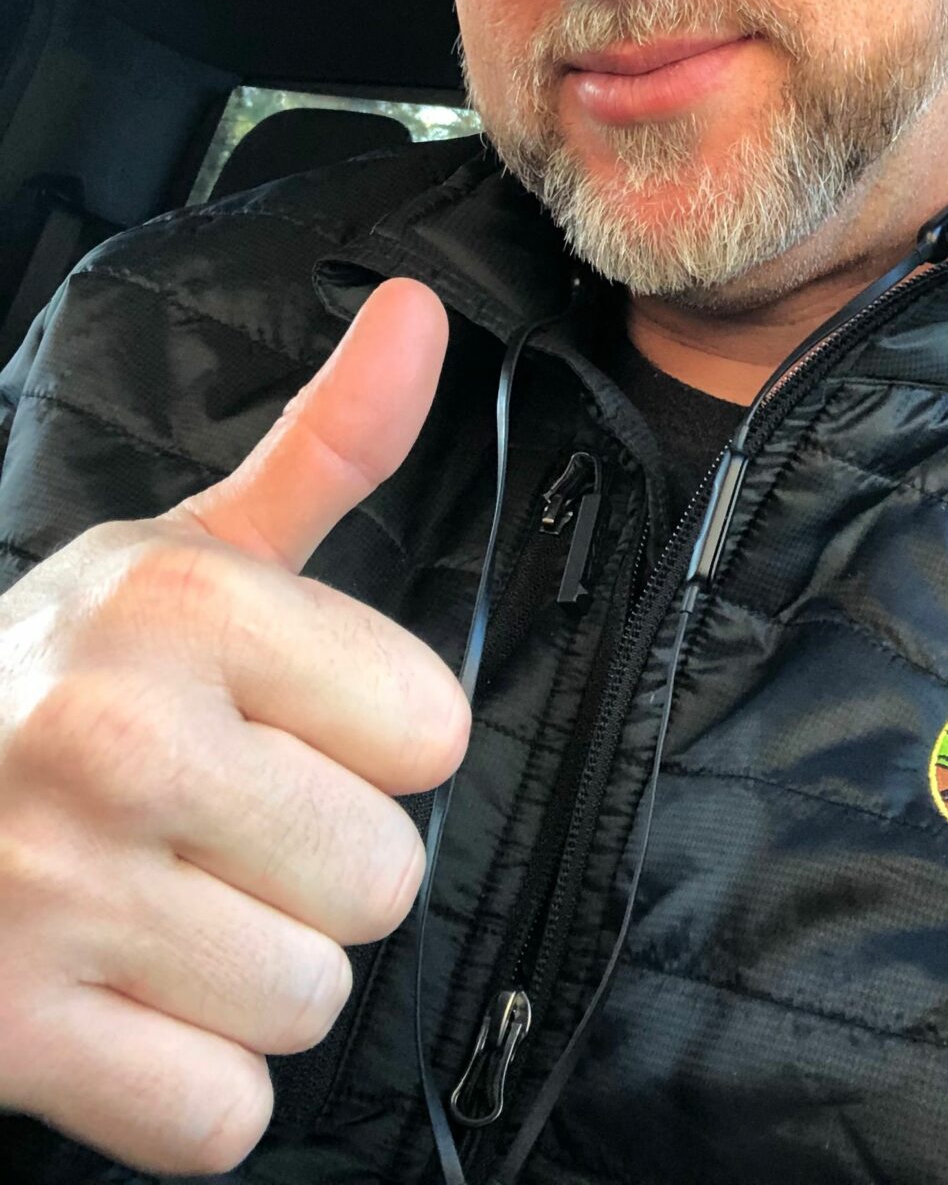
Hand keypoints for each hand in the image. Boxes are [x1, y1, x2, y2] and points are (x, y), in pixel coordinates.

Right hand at [0, 276, 467, 1174]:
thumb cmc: (58, 677)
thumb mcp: (184, 552)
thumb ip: (329, 448)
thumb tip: (423, 315)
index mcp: (180, 601)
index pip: (434, 729)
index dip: (372, 744)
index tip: (284, 728)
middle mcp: (115, 735)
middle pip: (385, 876)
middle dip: (316, 870)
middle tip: (213, 831)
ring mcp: (50, 893)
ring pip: (310, 1000)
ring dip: (253, 980)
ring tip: (163, 910)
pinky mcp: (6, 1037)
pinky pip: (220, 1117)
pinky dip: (185, 1087)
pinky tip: (123, 1005)